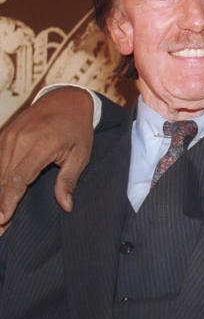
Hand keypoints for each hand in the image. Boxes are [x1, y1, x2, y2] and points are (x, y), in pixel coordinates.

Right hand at [0, 88, 95, 232]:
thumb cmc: (77, 128)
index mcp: (41, 145)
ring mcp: (9, 136)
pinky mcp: (3, 135)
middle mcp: (20, 140)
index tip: (3, 219)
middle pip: (3, 178)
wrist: (65, 99)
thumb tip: (66, 206)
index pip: (19, 178)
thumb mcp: (81, 154)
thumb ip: (69, 180)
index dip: (9, 200)